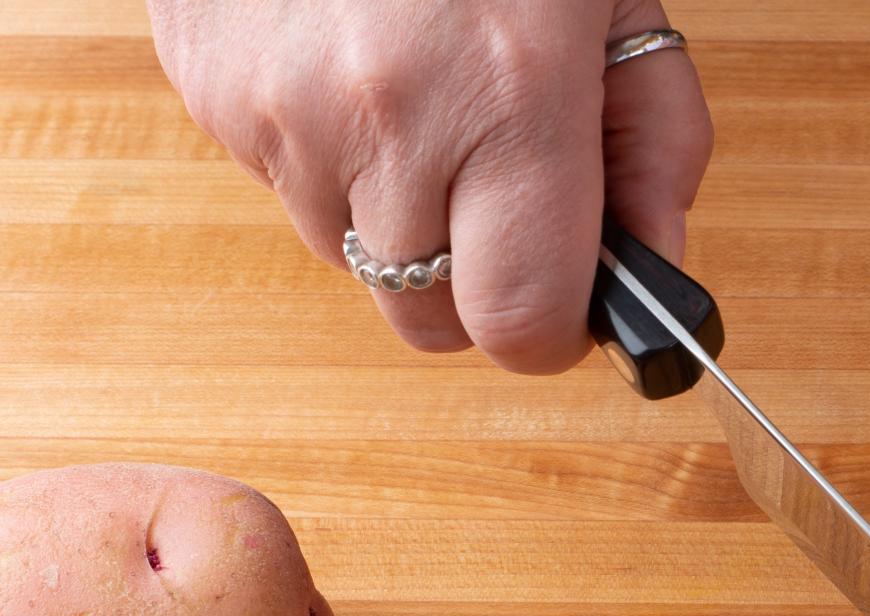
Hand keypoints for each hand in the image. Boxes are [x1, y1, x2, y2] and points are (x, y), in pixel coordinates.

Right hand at [148, 0, 711, 370]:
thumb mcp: (618, 3)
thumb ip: (658, 146)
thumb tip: (652, 267)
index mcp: (512, 93)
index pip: (521, 326)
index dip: (551, 329)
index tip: (569, 296)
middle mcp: (387, 116)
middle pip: (427, 321)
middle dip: (473, 285)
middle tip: (499, 196)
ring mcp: (282, 109)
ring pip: (351, 257)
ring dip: (396, 212)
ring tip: (422, 96)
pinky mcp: (211, 90)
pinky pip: (285, 187)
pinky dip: (329, 155)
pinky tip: (354, 63)